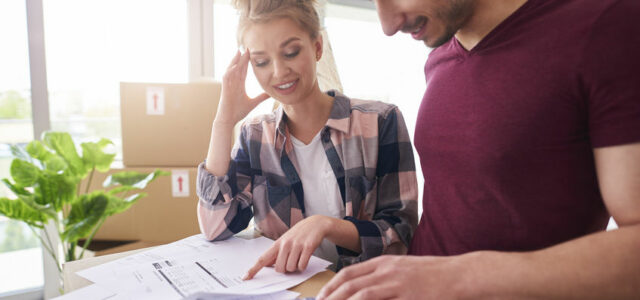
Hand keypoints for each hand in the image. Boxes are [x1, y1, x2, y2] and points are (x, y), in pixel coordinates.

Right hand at [215, 50, 269, 124]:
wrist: (228, 119)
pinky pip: (227, 77)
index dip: (247, 62)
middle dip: (243, 58)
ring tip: (240, 51)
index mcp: (239, 85)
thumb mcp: (253, 103)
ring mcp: (228, 85)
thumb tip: (271, 94)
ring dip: (235, 60)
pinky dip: (230, 70)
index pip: (244, 70)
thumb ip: (261, 97)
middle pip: (238, 67)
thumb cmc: (238, 112)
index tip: (252, 54)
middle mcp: (233, 83)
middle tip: (247, 47)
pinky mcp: (225, 89)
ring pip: (232, 69)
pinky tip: (234, 65)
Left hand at [243, 215, 332, 279]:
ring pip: (291, 268)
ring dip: (295, 267)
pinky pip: (302, 265)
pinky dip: (303, 266)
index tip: (246, 277)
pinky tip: (305, 258)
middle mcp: (285, 244)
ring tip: (299, 257)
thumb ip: (277, 252)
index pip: (262, 258)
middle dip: (285, 269)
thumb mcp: (286, 240)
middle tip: (291, 260)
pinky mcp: (307, 247)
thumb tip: (267, 264)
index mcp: (278, 243)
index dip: (254, 269)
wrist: (316, 223)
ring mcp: (297, 245)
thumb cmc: (300, 233)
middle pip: (279, 268)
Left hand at [317, 255, 470, 299]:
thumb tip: (362, 290)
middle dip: (330, 297)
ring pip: (361, 294)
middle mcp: (387, 270)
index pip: (349, 273)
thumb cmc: (432, 274)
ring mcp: (397, 282)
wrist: (459, 274)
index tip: (321, 297)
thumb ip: (383, 277)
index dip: (332, 286)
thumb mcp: (403, 269)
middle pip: (350, 283)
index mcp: (384, 262)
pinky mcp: (409, 295)